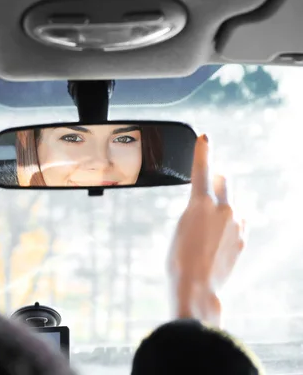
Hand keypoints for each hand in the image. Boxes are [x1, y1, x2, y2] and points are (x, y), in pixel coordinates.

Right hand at [168, 134, 244, 326]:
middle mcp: (224, 209)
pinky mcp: (243, 238)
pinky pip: (238, 221)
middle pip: (224, 181)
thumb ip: (196, 208)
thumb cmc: (179, 258)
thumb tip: (208, 203)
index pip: (202, 169)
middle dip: (215, 181)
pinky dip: (229, 224)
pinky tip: (216, 241)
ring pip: (232, 203)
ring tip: (206, 229)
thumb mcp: (180, 226)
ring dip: (222, 206)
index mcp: (202, 203)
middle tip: (207, 189)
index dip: (203, 151)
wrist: (197, 286)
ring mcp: (237, 223)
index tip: (205, 137)